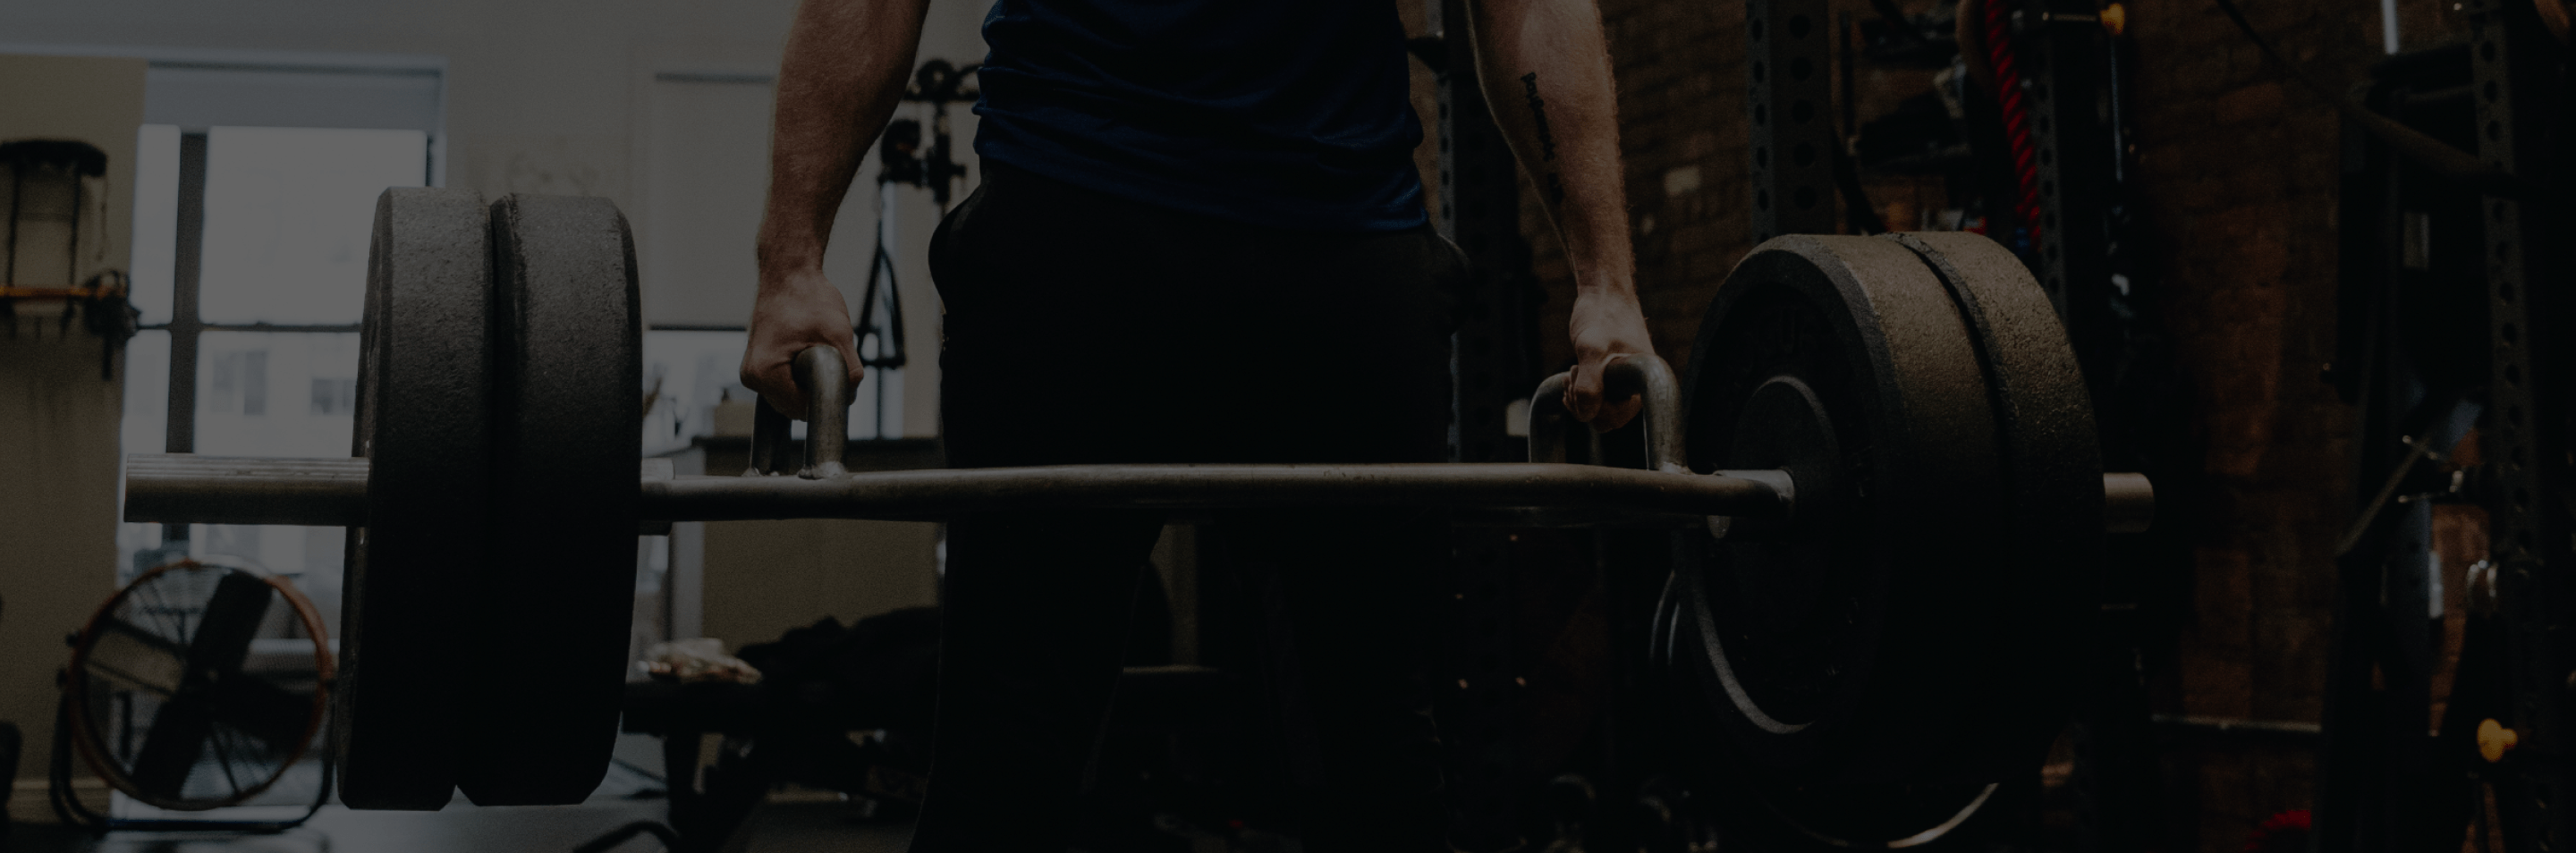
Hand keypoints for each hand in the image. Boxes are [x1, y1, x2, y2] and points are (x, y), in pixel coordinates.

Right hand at [739, 267, 864, 418]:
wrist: (788, 273)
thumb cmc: (808, 297)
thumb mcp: (838, 334)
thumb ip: (849, 370)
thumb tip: (850, 396)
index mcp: (765, 373)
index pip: (803, 409)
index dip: (826, 395)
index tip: (836, 371)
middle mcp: (752, 377)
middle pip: (795, 407)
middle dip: (816, 389)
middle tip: (826, 355)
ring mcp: (752, 372)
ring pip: (791, 397)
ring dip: (808, 382)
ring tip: (813, 349)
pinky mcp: (758, 365)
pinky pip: (785, 385)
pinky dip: (799, 375)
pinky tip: (805, 351)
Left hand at [1565, 287, 1650, 430]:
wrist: (1604, 293)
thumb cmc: (1603, 315)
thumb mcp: (1591, 348)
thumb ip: (1589, 383)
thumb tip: (1587, 415)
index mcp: (1641, 385)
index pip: (1614, 419)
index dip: (1592, 407)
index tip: (1581, 377)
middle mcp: (1635, 389)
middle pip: (1603, 418)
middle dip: (1582, 400)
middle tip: (1574, 371)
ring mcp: (1622, 385)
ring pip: (1595, 409)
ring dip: (1578, 394)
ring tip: (1574, 369)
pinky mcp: (1610, 379)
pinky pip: (1593, 398)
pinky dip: (1578, 390)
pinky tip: (1572, 374)